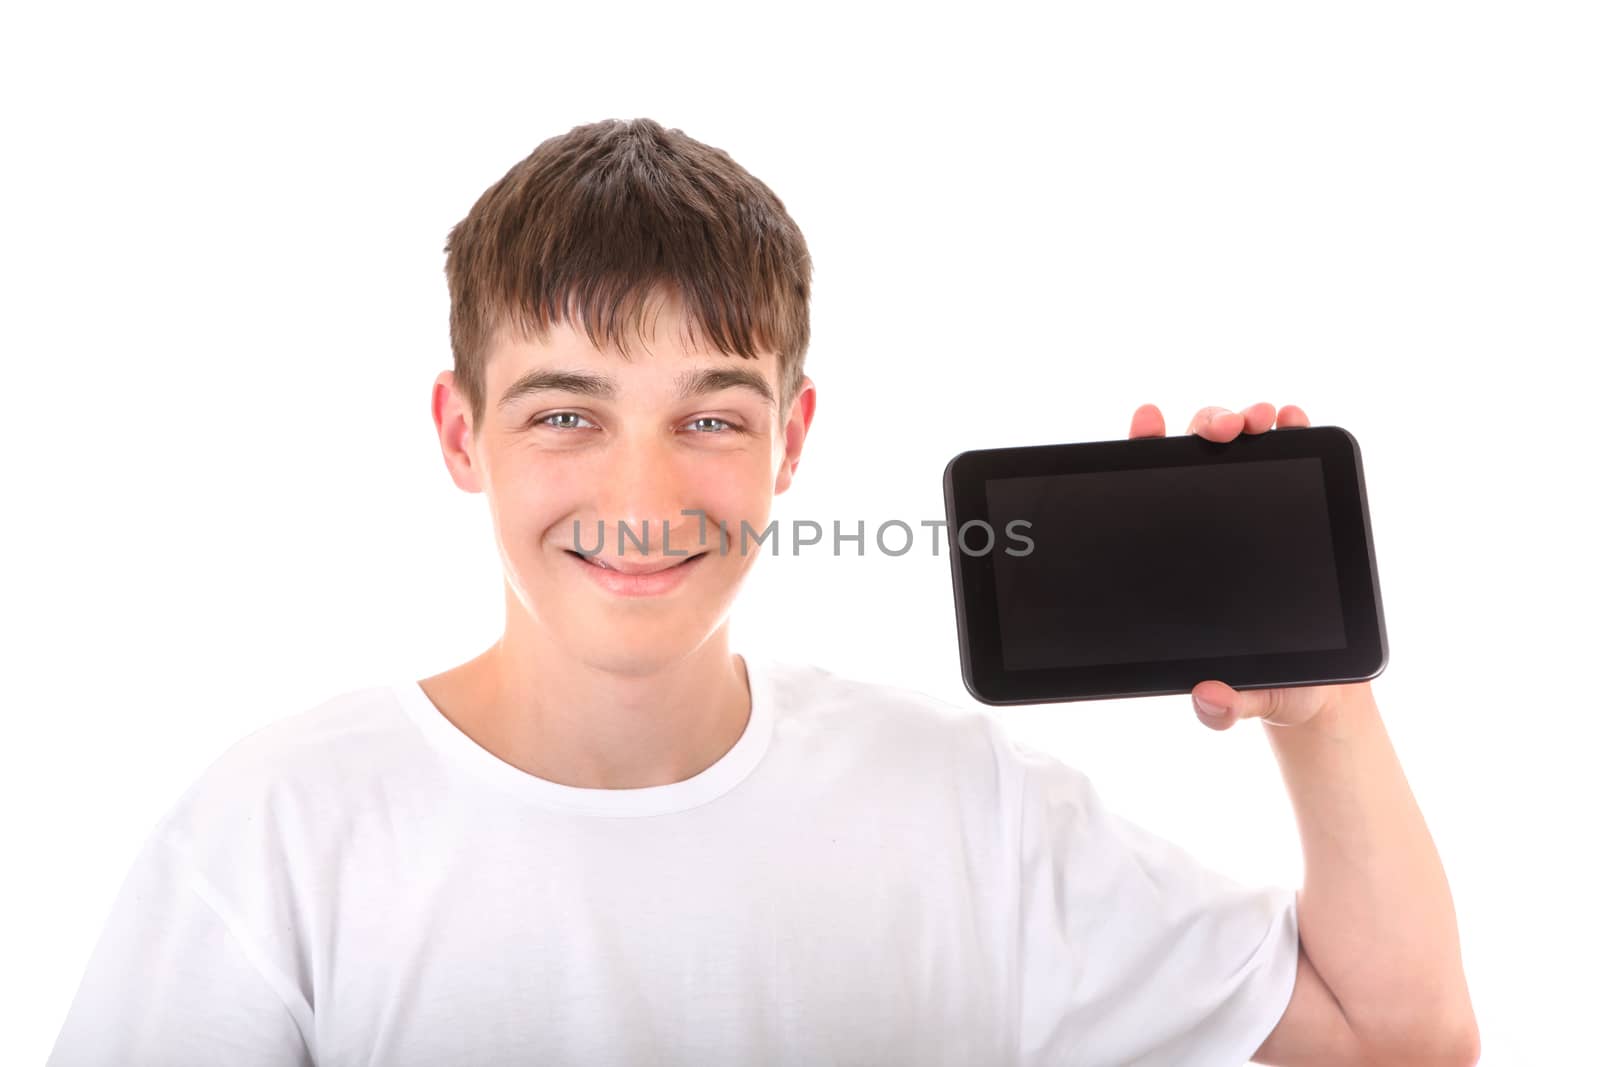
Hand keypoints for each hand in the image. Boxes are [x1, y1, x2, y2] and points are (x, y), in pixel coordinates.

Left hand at [1128, 402, 1367, 730]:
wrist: (1320, 690)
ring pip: (1243, 448)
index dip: (1142, 451)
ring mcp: (1259, 511)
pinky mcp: (1303, 510)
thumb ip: (1226, 706)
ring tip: (1259, 420)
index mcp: (1182, 557)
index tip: (1145, 424)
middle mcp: (1216, 526)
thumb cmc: (1266, 686)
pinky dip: (1293, 430)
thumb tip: (1210, 699)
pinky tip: (1292, 419)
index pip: (1151, 493)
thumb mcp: (1243, 701)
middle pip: (1199, 456)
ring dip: (1247, 420)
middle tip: (1219, 434)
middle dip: (1206, 428)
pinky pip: (1295, 459)